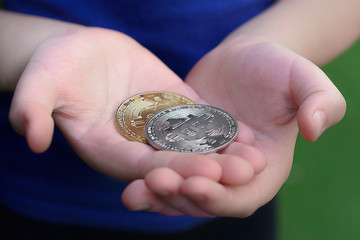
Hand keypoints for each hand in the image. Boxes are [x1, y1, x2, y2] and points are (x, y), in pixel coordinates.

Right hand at [9, 27, 263, 199]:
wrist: (79, 51)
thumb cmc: (55, 65)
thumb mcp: (40, 81)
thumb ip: (34, 108)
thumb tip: (32, 137)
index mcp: (105, 148)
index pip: (140, 165)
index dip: (170, 169)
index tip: (203, 172)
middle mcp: (134, 145)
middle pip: (173, 160)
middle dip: (207, 167)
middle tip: (243, 172)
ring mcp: (155, 127)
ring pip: (190, 144)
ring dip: (222, 152)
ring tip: (255, 157)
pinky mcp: (170, 107)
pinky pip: (196, 119)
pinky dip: (219, 127)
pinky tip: (247, 132)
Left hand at [125, 39, 344, 216]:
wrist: (242, 59)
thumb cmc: (276, 68)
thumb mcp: (303, 78)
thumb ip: (320, 101)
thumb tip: (315, 128)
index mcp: (264, 169)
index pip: (243, 196)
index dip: (221, 196)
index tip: (197, 184)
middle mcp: (232, 176)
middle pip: (206, 199)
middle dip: (181, 196)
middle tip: (156, 183)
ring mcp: (205, 166)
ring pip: (181, 191)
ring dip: (158, 195)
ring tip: (133, 191)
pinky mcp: (182, 153)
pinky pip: (165, 171)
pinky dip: (146, 178)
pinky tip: (127, 178)